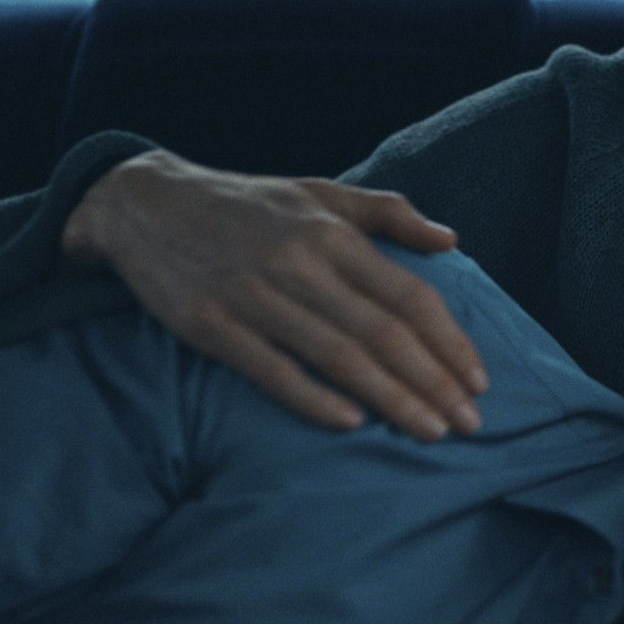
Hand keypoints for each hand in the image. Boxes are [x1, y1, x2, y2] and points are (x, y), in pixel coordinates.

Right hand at [62, 150, 485, 440]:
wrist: (145, 204)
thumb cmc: (248, 204)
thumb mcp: (320, 192)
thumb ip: (389, 213)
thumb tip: (452, 241)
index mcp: (332, 234)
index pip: (409, 296)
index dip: (449, 342)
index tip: (479, 381)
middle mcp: (299, 263)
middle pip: (382, 333)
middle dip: (433, 383)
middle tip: (469, 425)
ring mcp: (252, 295)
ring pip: (337, 356)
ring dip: (390, 399)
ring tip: (429, 431)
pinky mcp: (208, 325)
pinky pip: (270, 370)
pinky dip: (313, 398)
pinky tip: (351, 423)